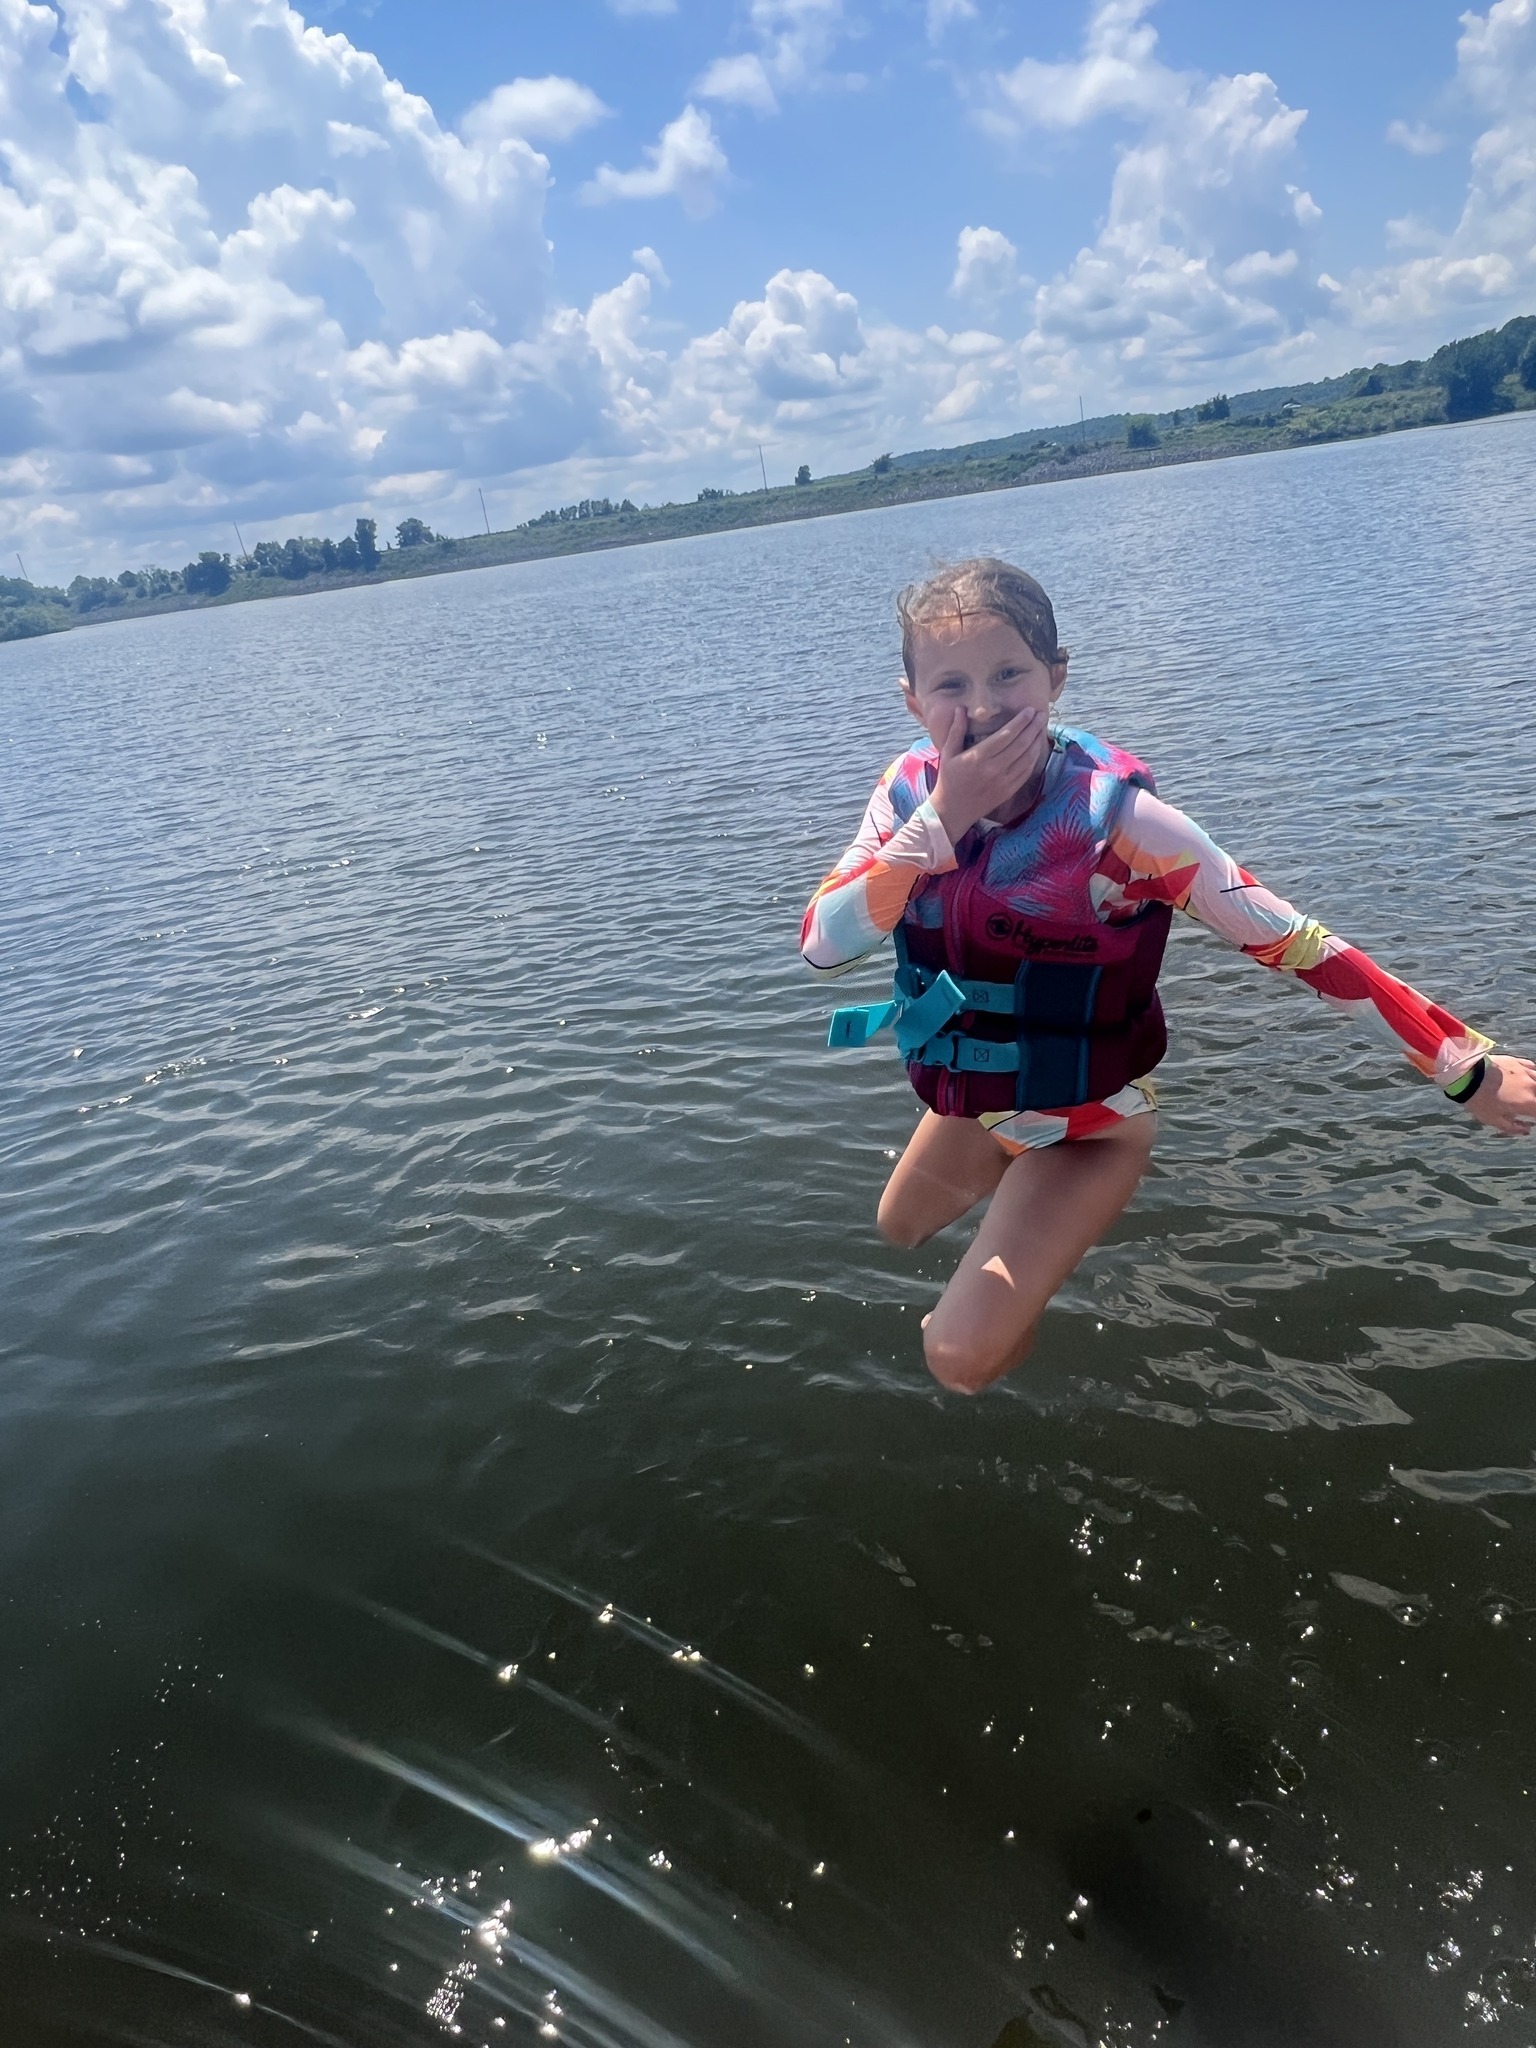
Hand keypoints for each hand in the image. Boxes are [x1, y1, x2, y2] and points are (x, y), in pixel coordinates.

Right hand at [929, 702, 1047, 844]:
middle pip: (1021, 744)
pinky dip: (1034, 757)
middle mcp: (994, 768)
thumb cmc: (948, 780)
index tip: (1029, 710)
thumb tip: (960, 708)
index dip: (1020, 722)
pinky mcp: (1009, 790)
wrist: (953, 810)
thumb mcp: (948, 753)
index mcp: (978, 757)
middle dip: (1033, 727)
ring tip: (1042, 727)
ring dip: (1037, 740)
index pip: (1006, 735)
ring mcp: (1004, 781)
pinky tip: (1037, 747)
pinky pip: (1027, 771)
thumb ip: (956, 730)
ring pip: (1027, 757)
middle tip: (1042, 714)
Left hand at [1466, 1055, 1535, 1135]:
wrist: (1467, 1073)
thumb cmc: (1479, 1099)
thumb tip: (1526, 1130)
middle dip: (1535, 1102)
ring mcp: (1525, 1072)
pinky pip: (1532, 1067)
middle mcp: (1531, 1086)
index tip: (1532, 1117)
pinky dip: (1533, 1074)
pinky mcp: (1517, 1061)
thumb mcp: (1493, 1119)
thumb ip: (1512, 1127)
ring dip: (1535, 1089)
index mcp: (1527, 1102)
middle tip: (1530, 1106)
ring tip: (1530, 1094)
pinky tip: (1529, 1078)